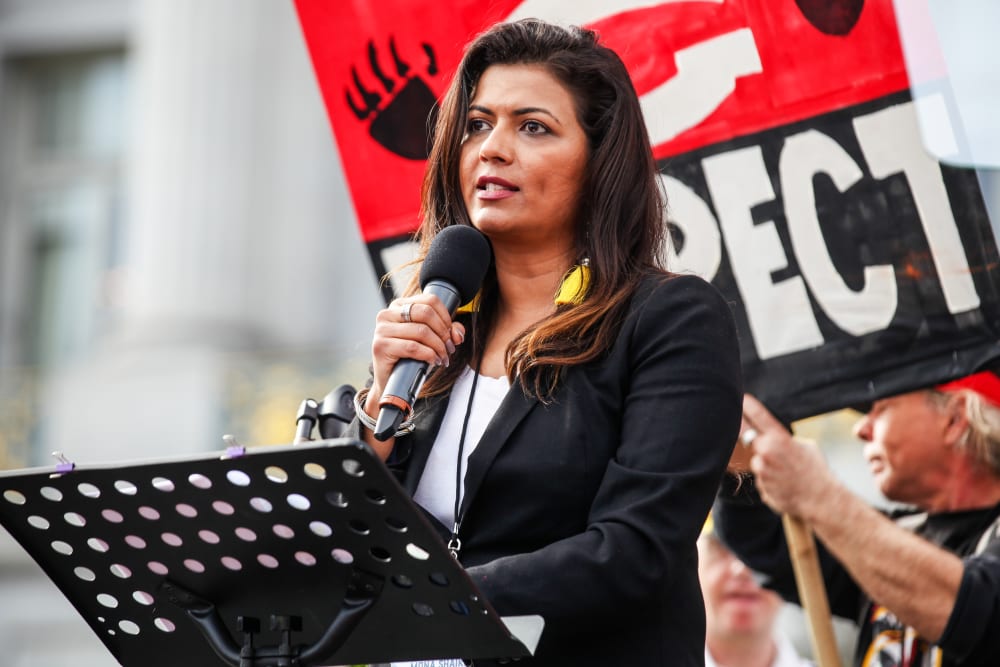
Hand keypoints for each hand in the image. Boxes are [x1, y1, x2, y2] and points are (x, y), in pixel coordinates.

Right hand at [364, 294, 465, 415]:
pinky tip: (433, 361)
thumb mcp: (430, 340)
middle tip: (449, 348)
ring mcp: (382, 330)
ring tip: (443, 357)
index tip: (451, 334)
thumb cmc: (410, 357)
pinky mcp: (381, 346)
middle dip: (443, 332)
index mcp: (399, 306)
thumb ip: (447, 331)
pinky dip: (429, 355)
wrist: (391, 382)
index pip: (430, 300)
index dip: (446, 317)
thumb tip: (457, 333)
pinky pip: (412, 347)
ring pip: (421, 331)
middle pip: (426, 313)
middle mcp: (387, 314)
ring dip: (438, 347)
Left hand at [741, 394, 836, 520]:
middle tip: (740, 425)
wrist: (821, 501)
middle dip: (742, 429)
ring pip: (757, 462)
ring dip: (765, 465)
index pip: (758, 415)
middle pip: (744, 436)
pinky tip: (785, 485)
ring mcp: (761, 471)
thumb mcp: (806, 446)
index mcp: (779, 439)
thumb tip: (773, 436)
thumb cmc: (817, 471)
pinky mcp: (760, 487)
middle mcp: (766, 452)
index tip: (740, 398)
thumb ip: (786, 439)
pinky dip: (770, 481)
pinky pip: (762, 479)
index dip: (746, 404)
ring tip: (785, 472)